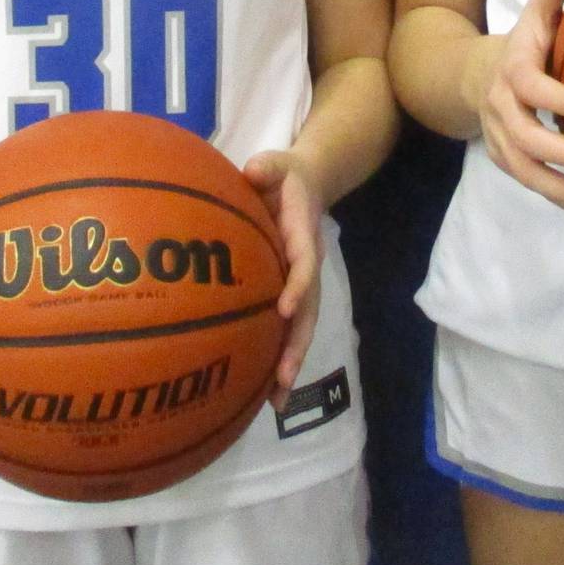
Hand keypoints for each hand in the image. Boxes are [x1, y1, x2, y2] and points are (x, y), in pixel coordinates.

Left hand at [243, 151, 323, 410]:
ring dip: (291, 361)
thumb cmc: (282, 175)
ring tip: (277, 401)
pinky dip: (280, 357)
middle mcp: (306, 264)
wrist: (305, 183)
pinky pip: (289, 327)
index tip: (284, 308)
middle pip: (309, 310)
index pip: (305, 263)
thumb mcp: (275, 163)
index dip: (298, 285)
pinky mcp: (290, 291)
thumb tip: (254, 170)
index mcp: (302, 235)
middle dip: (297, 344)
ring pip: (301, 327)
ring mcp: (301, 281)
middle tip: (283, 378)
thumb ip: (267, 166)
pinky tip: (265, 391)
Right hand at [470, 0, 563, 229]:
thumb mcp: (535, 13)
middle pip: (530, 143)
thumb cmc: (522, 44)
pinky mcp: (510, 165)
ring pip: (532, 177)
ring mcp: (502, 144)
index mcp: (512, 74)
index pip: (536, 91)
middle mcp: (502, 113)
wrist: (474, 78)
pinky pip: (540, 191)